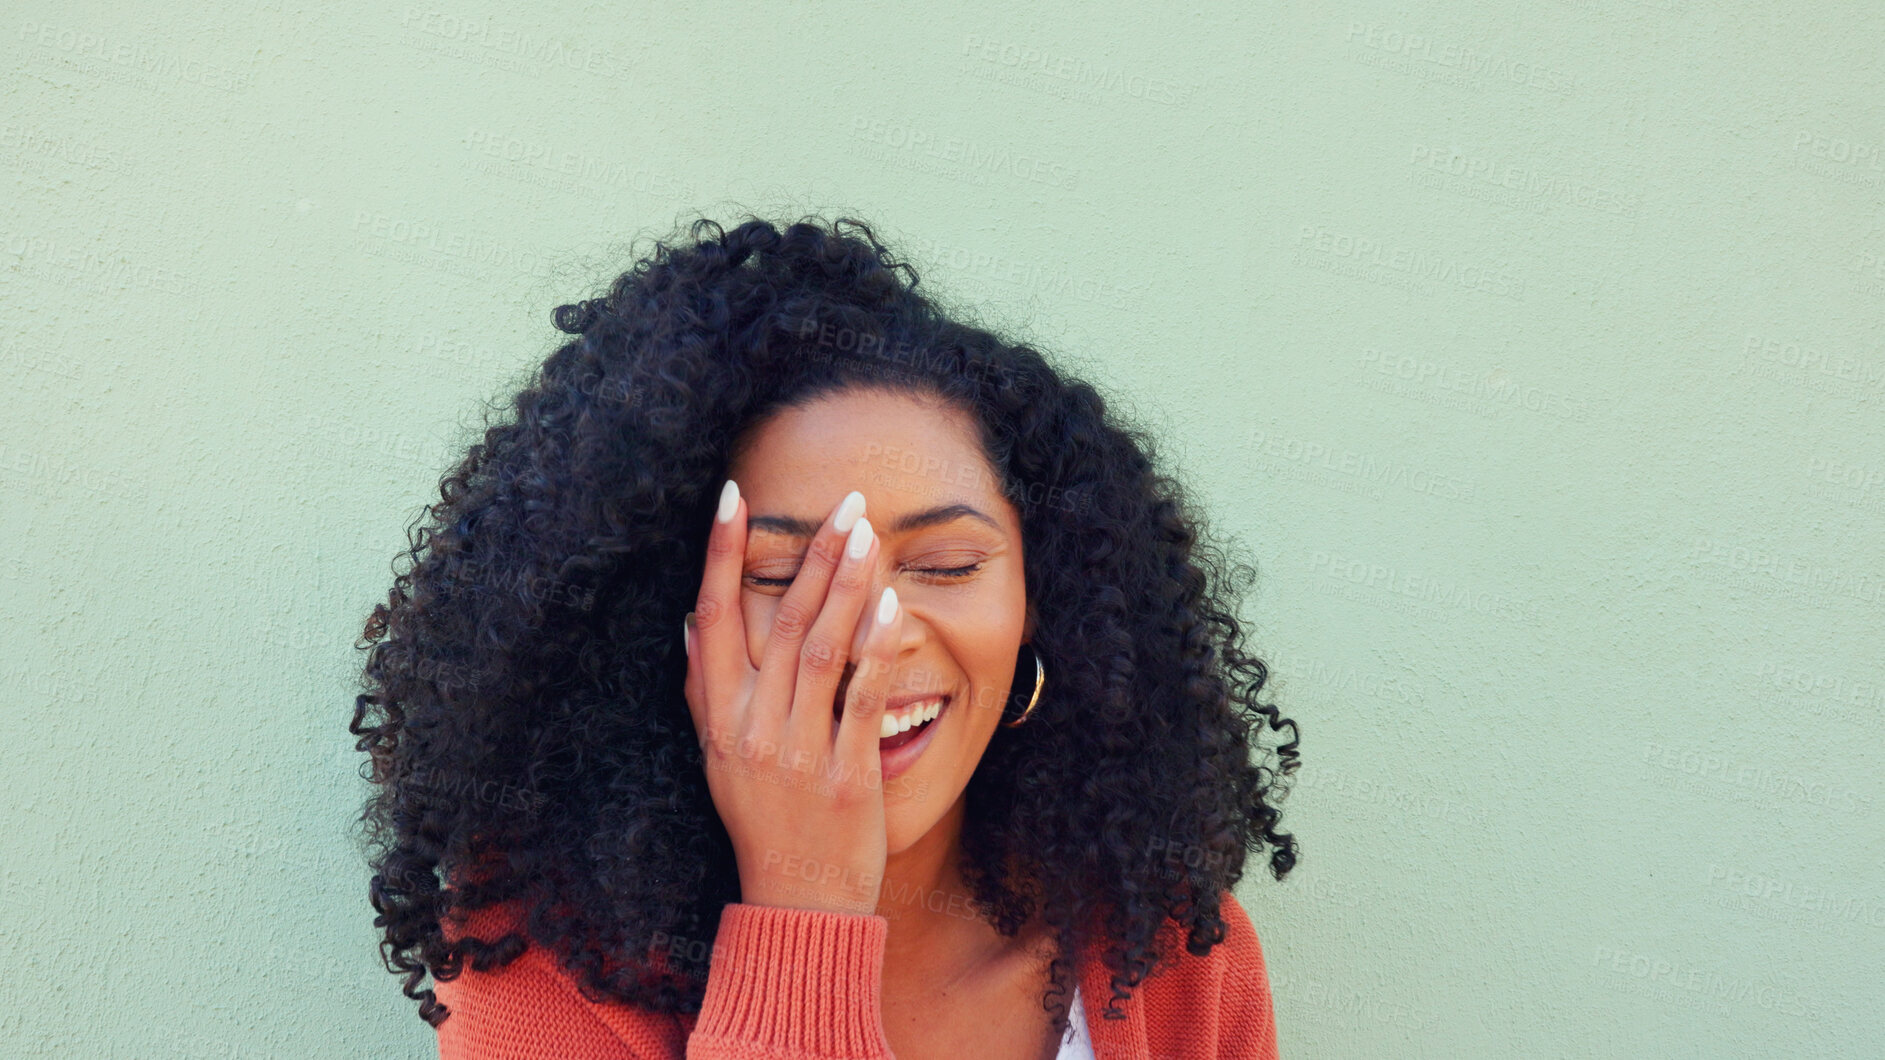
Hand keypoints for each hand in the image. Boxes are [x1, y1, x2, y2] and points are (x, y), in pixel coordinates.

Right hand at [682, 480, 904, 915]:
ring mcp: (799, 752)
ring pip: (819, 650)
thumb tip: (690, 625)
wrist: (797, 904)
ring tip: (867, 533)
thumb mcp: (717, 757)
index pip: (712, 618)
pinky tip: (891, 606)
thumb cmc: (762, 825)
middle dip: (811, 555)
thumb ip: (705, 691)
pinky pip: (861, 699)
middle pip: (779, 622)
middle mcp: (752, 729)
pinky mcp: (846, 775)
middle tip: (844, 502)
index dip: (720, 554)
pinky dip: (875, 650)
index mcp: (719, 719)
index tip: (732, 496)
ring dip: (844, 587)